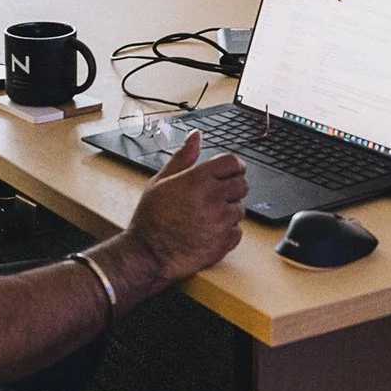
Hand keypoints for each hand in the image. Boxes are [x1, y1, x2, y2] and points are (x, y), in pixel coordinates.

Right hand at [124, 132, 248, 281]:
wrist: (147, 254)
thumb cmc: (151, 218)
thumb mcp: (161, 181)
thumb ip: (183, 157)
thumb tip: (195, 136)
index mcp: (198, 180)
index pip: (232, 162)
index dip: (233, 165)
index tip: (231, 171)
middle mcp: (213, 199)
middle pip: (242, 183)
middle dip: (233, 187)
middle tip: (217, 195)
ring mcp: (221, 222)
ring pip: (241, 208)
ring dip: (229, 210)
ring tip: (207, 216)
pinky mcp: (224, 242)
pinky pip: (238, 231)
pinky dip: (227, 231)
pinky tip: (209, 231)